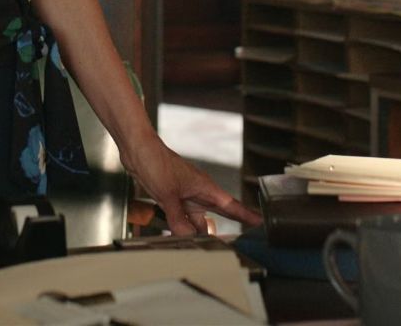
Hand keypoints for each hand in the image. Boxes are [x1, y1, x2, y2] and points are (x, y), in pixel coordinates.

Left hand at [125, 142, 261, 234]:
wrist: (138, 151)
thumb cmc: (156, 162)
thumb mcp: (168, 194)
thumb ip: (178, 219)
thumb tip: (187, 238)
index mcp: (205, 188)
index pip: (233, 206)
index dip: (248, 216)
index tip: (262, 224)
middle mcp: (198, 193)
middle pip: (219, 215)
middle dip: (228, 228)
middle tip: (238, 244)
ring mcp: (186, 197)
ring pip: (197, 221)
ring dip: (199, 233)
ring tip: (204, 248)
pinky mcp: (173, 199)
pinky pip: (182, 218)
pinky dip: (182, 228)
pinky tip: (179, 238)